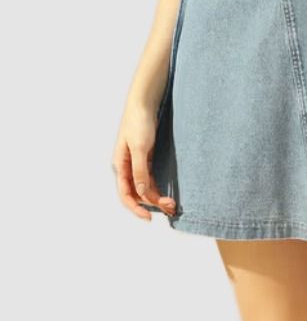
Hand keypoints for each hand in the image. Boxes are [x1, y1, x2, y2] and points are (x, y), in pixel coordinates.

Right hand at [112, 102, 175, 220]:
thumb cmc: (139, 122)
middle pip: (137, 193)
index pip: (126, 194)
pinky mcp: (144, 157)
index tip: (149, 218)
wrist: (143, 103)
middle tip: (170, 209)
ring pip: (144, 186)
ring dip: (156, 196)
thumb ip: (139, 171)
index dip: (136, 208)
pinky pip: (149, 178)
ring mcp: (135, 162)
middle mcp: (126, 167)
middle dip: (152, 203)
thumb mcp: (140, 147)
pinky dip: (157, 186)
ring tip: (172, 204)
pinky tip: (166, 193)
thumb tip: (141, 193)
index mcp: (120, 166)